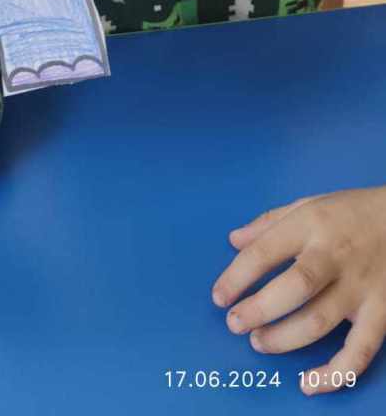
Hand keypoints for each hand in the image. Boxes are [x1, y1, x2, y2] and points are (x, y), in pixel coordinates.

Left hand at [212, 186, 385, 393]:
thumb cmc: (349, 212)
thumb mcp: (307, 203)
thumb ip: (269, 222)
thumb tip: (233, 240)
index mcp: (311, 224)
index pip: (265, 252)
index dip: (237, 277)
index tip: (219, 296)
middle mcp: (334, 255)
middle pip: (294, 288)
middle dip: (259, 310)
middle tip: (235, 323)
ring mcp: (359, 286)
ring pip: (320, 321)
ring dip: (284, 339)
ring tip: (259, 342)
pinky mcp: (382, 312)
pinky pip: (360, 351)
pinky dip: (335, 374)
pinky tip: (309, 384)